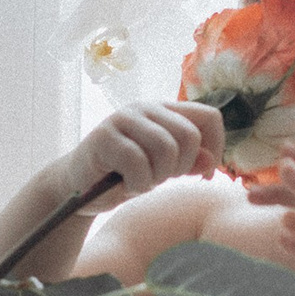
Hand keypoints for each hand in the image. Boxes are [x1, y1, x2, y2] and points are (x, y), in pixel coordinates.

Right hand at [66, 101, 223, 211]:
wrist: (78, 187)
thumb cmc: (125, 176)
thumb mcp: (164, 171)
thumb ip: (189, 163)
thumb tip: (211, 161)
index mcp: (166, 111)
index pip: (209, 117)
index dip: (216, 148)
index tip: (202, 174)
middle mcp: (146, 108)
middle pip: (189, 135)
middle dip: (181, 167)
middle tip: (160, 178)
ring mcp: (123, 119)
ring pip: (165, 147)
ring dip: (157, 177)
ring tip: (141, 181)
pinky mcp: (104, 136)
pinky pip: (137, 162)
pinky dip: (138, 183)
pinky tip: (126, 184)